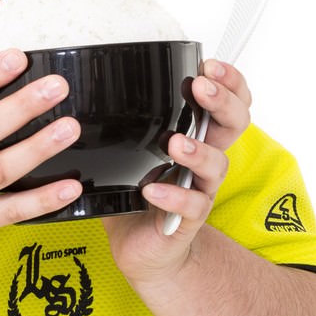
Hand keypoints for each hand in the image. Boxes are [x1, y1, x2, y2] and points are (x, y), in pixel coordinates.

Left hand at [104, 59, 252, 294]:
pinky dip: (173, 196)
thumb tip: (82, 90)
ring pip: (217, 165)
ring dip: (198, 151)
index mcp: (194, 138)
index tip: (209, 66)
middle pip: (234, 124)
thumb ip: (117, 127)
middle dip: (222, 102)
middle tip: (200, 88)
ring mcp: (199, 189)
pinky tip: (153, 190)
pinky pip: (191, 206)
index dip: (228, 82)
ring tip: (175, 143)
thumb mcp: (127, 154)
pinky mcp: (187, 219)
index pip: (226, 103)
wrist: (143, 250)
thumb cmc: (136, 198)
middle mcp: (203, 161)